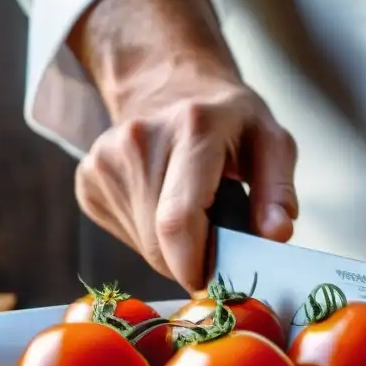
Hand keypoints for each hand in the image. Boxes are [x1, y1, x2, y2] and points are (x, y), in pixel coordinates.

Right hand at [70, 0, 297, 292]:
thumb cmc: (227, 120)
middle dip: (192, 260)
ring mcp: (105, 159)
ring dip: (173, 250)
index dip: (195, 266)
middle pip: (160, 241)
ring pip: (143, 245)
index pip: (178, 221)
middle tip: (216, 243)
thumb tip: (275, 236)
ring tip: (193, 213)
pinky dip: (151, 238)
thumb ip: (278, 190)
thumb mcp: (271, 141)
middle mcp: (140, 140)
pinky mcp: (87, 178)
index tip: (216, 281)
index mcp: (193, 128)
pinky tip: (163, 205)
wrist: (166, 83)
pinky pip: (126, 235)